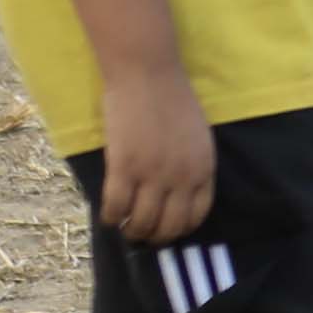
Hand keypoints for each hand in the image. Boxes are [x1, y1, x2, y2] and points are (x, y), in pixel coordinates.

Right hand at [91, 58, 214, 246]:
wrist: (148, 74)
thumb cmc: (172, 100)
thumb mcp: (197, 137)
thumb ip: (190, 164)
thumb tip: (175, 193)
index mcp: (204, 168)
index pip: (196, 215)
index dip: (179, 228)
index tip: (166, 230)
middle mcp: (182, 177)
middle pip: (169, 226)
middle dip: (155, 237)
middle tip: (141, 235)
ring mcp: (153, 174)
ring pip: (141, 222)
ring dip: (131, 231)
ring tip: (124, 227)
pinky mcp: (124, 167)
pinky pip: (115, 207)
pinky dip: (110, 217)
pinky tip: (108, 216)